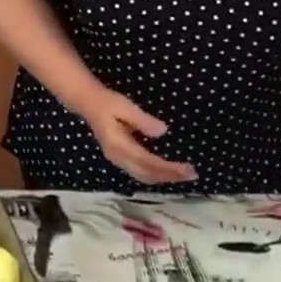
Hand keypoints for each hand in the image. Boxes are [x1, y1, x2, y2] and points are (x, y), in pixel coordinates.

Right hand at [79, 89, 197, 184]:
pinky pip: (140, 172)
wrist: (88, 104)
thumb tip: (163, 131)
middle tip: (192, 174)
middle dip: (169, 176)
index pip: (148, 162)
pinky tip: (166, 171)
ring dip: (163, 178)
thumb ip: (142, 120)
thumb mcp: (125, 107)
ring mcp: (117, 160)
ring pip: (143, 176)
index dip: (168, 168)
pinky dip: (155, 175)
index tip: (187, 169)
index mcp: (119, 146)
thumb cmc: (108, 103)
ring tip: (183, 175)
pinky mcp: (120, 159)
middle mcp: (118, 158)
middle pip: (147, 174)